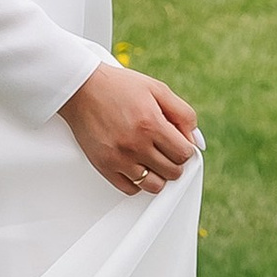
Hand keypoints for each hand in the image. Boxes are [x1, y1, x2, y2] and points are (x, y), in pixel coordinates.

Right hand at [58, 59, 199, 197]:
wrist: (80, 89)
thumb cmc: (118, 86)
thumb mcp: (157, 89)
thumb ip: (183, 114)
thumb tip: (197, 141)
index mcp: (151, 123)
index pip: (185, 154)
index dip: (185, 148)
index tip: (177, 142)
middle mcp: (135, 144)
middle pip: (172, 172)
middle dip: (174, 161)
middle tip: (164, 149)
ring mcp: (119, 158)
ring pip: (154, 186)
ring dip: (157, 174)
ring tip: (150, 158)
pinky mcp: (104, 166)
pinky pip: (130, 189)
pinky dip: (137, 181)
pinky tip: (135, 164)